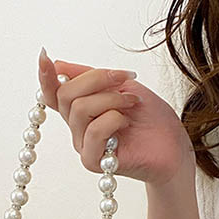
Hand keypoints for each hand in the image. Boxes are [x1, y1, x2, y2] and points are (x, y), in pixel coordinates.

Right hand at [37, 48, 194, 187]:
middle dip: (97, 79)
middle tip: (124, 79)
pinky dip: (113, 119)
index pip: (53, 94)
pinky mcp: (94, 161)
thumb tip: (59, 64)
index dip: (45, 76)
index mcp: (81, 110)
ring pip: (80, 110)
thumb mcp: (122, 86)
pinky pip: (93, 131)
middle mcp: (78, 129)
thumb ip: (90, 77)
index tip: (45, 57)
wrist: (173, 145)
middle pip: (66, 95)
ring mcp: (84, 146)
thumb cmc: (151, 119)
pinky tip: (127, 124)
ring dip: (111, 99)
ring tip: (132, 104)